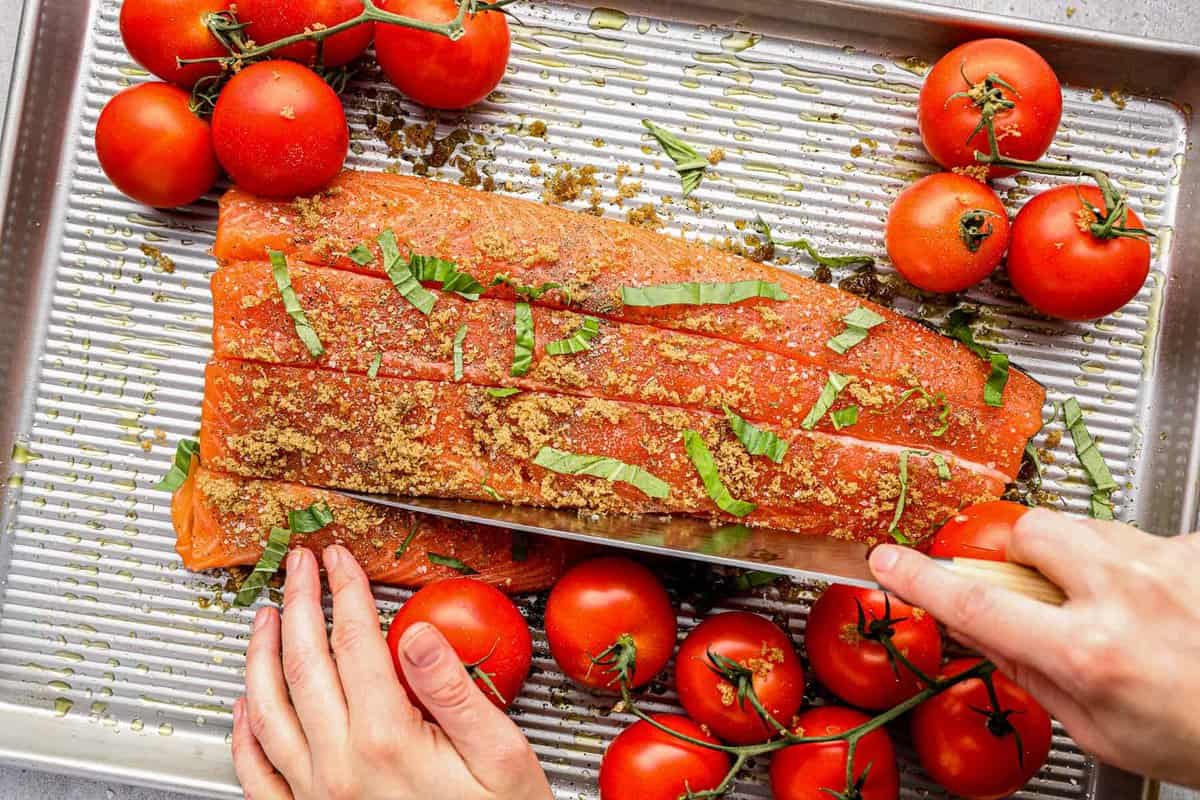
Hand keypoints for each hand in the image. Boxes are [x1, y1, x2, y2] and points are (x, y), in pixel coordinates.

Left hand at [231, 545, 553, 799]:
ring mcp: (316, 796)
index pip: (354, 642)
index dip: (345, 592)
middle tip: (298, 566)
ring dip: (260, 655)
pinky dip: (243, 732)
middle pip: (304, 664)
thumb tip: (417, 635)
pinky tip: (244, 706)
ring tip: (264, 616)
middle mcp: (340, 767)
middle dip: (299, 603)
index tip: (340, 561)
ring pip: (267, 710)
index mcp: (387, 740)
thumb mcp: (500, 757)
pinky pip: (257, 771)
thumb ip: (454, 692)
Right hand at [869, 508, 1199, 786]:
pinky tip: (1159, 600)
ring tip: (1112, 602)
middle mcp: (1126, 595)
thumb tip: (974, 626)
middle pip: (1029, 532)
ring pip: (1084, 525)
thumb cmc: (1199, 735)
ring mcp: (1167, 562)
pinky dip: (1134, 561)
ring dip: (1078, 555)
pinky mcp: (1195, 547)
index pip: (976, 603)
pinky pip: (1140, 534)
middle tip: (1038, 588)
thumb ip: (1029, 670)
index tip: (888, 561)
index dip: (920, 579)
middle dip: (1018, 553)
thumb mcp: (1099, 730)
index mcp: (1090, 654)